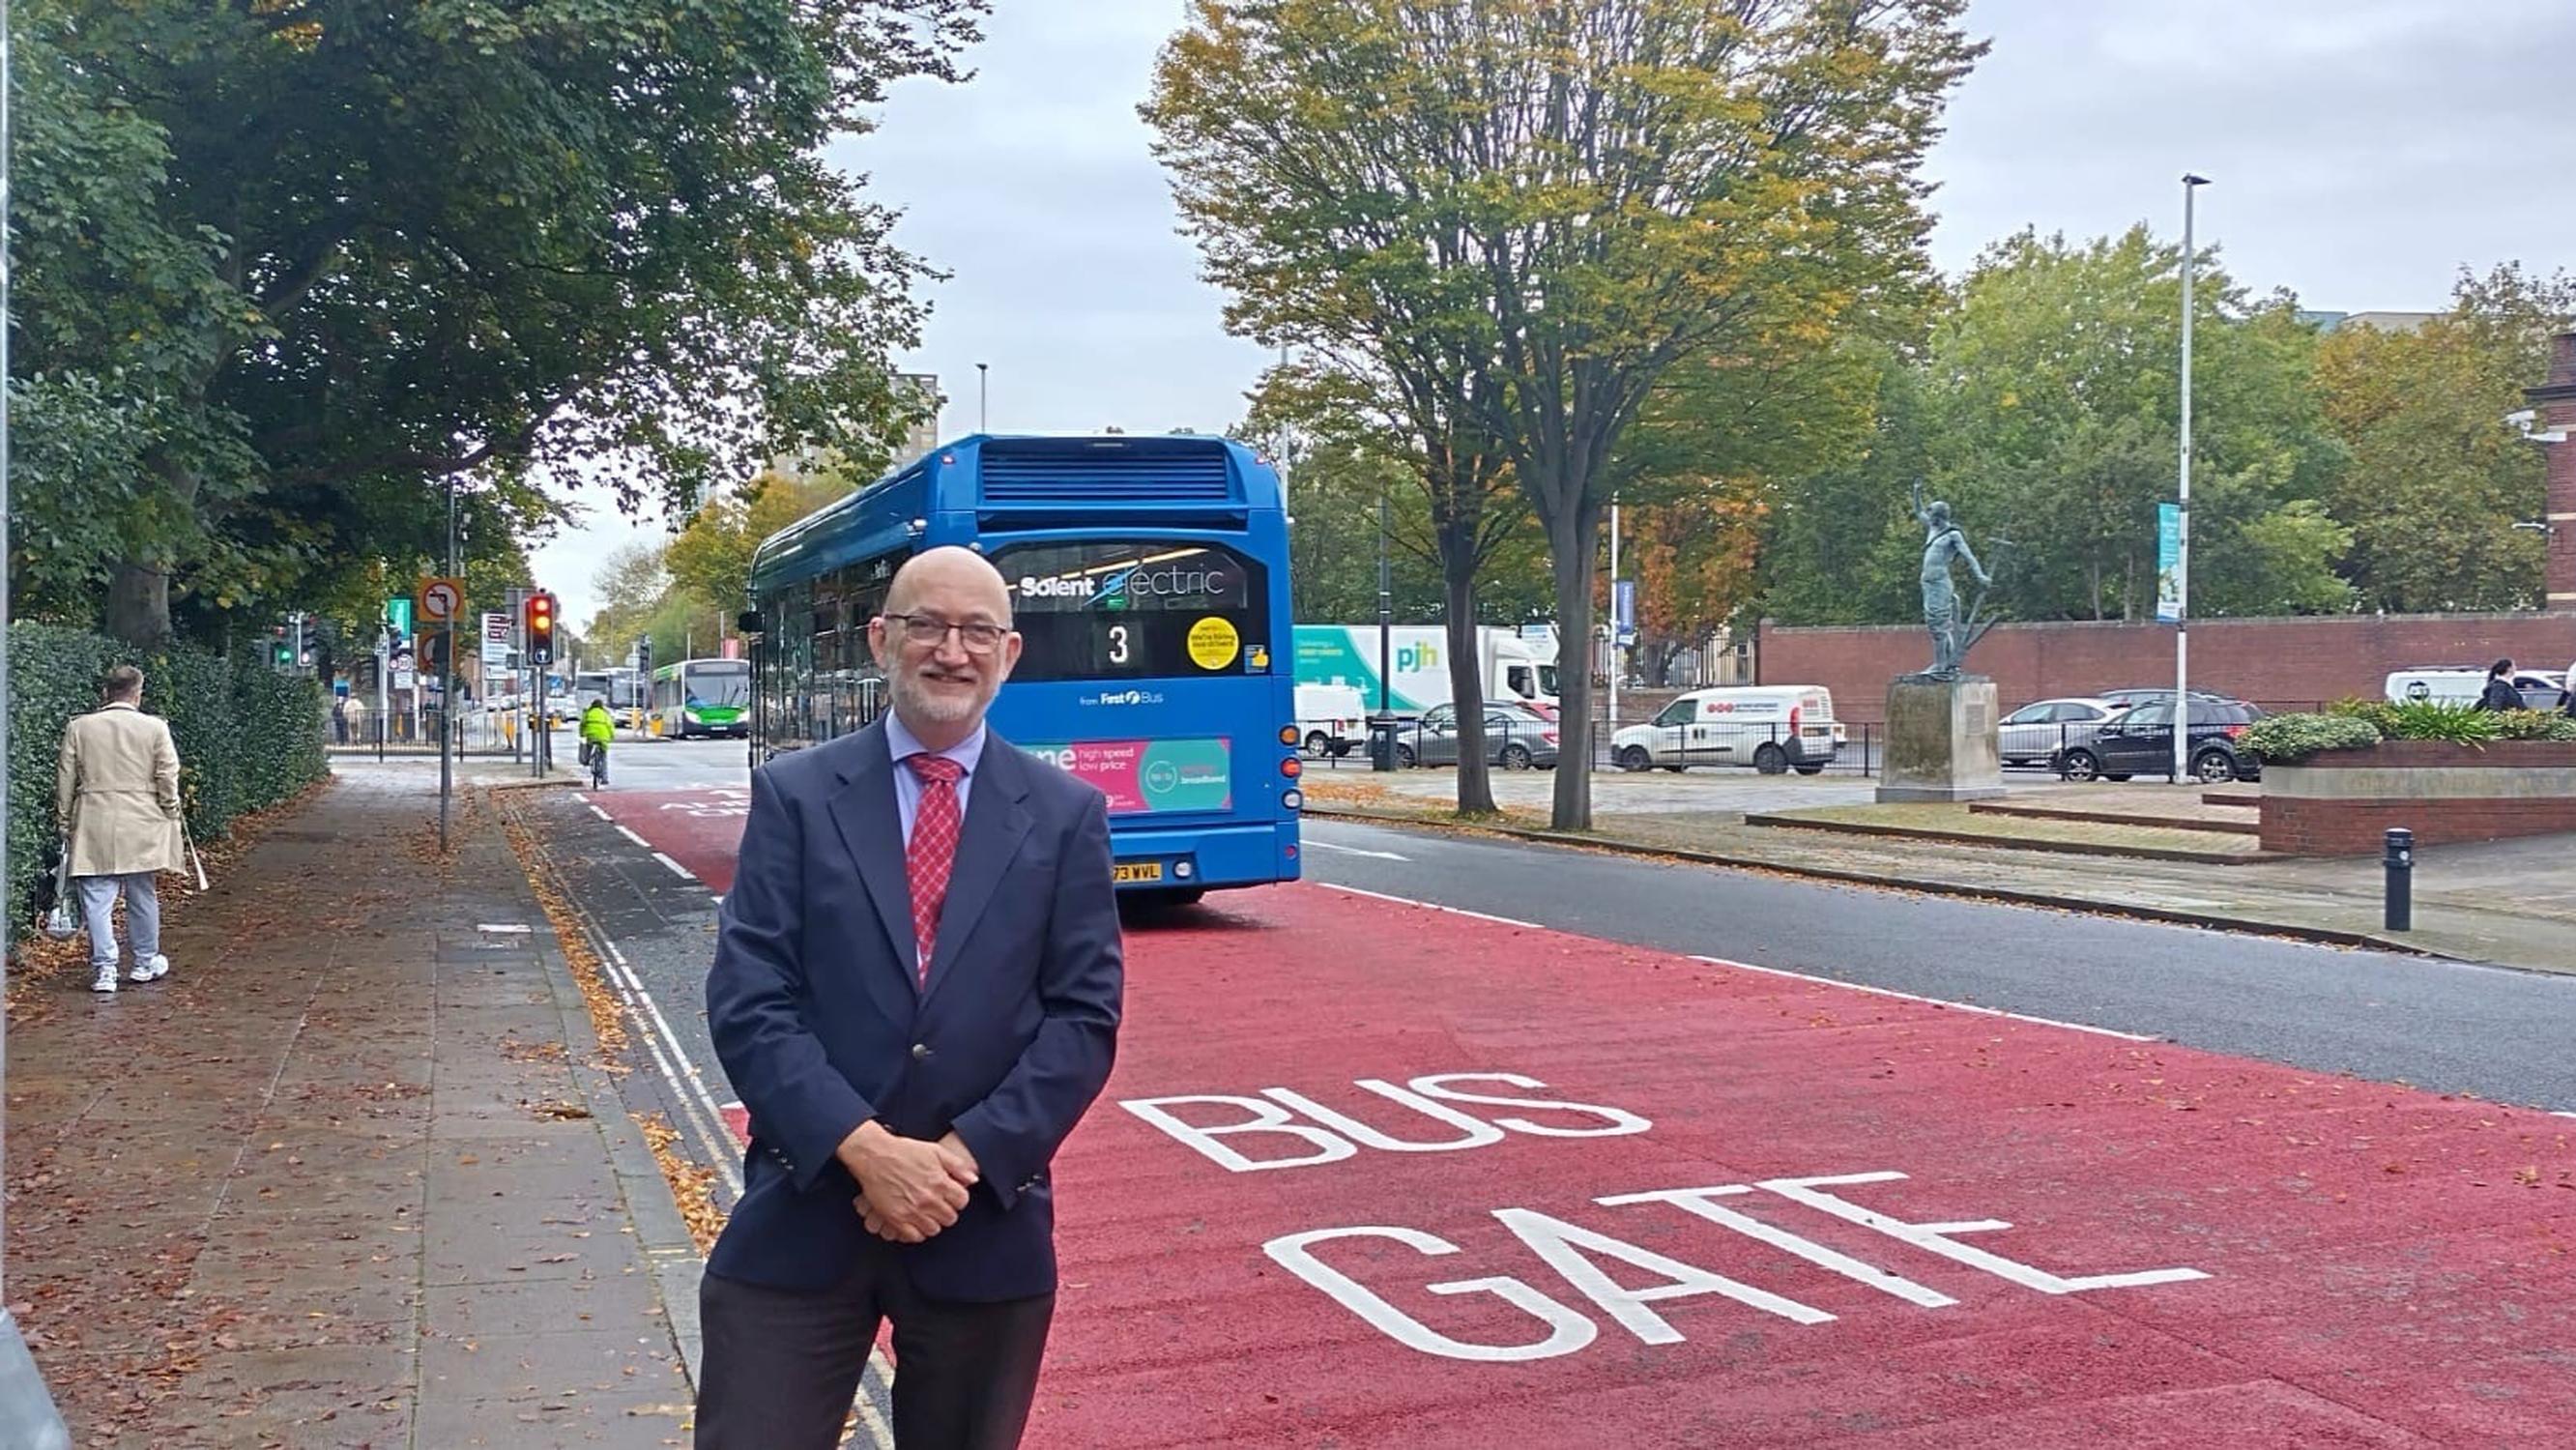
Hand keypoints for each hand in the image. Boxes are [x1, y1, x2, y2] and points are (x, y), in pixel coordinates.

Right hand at [836, 1123, 970, 1243]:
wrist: (874, 1155)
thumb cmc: (904, 1151)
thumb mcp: (936, 1151)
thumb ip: (958, 1166)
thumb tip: (973, 1179)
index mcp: (939, 1182)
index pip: (962, 1201)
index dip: (958, 1198)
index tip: (951, 1196)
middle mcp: (928, 1199)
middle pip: (949, 1218)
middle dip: (946, 1211)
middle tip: (938, 1205)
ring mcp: (912, 1210)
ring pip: (934, 1229)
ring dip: (932, 1222)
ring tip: (926, 1213)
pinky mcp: (896, 1218)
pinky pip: (914, 1236)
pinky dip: (916, 1232)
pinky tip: (914, 1222)